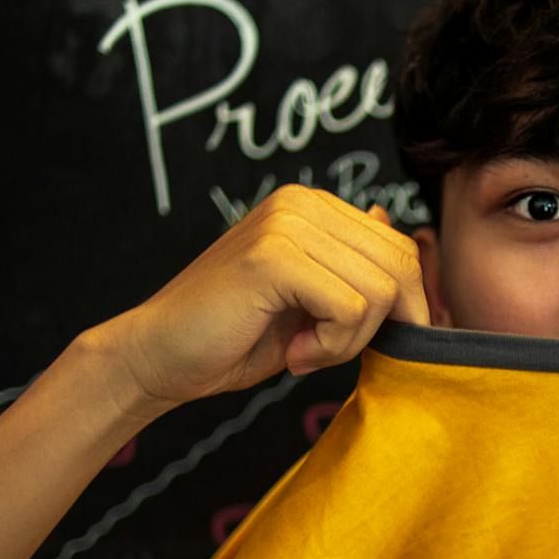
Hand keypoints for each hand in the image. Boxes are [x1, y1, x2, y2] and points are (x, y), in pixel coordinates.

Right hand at [92, 188, 429, 416]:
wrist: (157, 355)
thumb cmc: (232, 336)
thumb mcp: (309, 300)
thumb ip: (350, 265)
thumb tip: (396, 226)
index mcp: (312, 207)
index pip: (401, 249)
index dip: (396, 308)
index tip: (346, 339)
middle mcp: (301, 203)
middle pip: (401, 266)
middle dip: (379, 326)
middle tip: (325, 351)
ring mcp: (286, 224)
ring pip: (381, 291)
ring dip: (349, 342)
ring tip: (302, 352)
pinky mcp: (273, 256)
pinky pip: (350, 308)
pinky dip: (330, 347)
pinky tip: (292, 353)